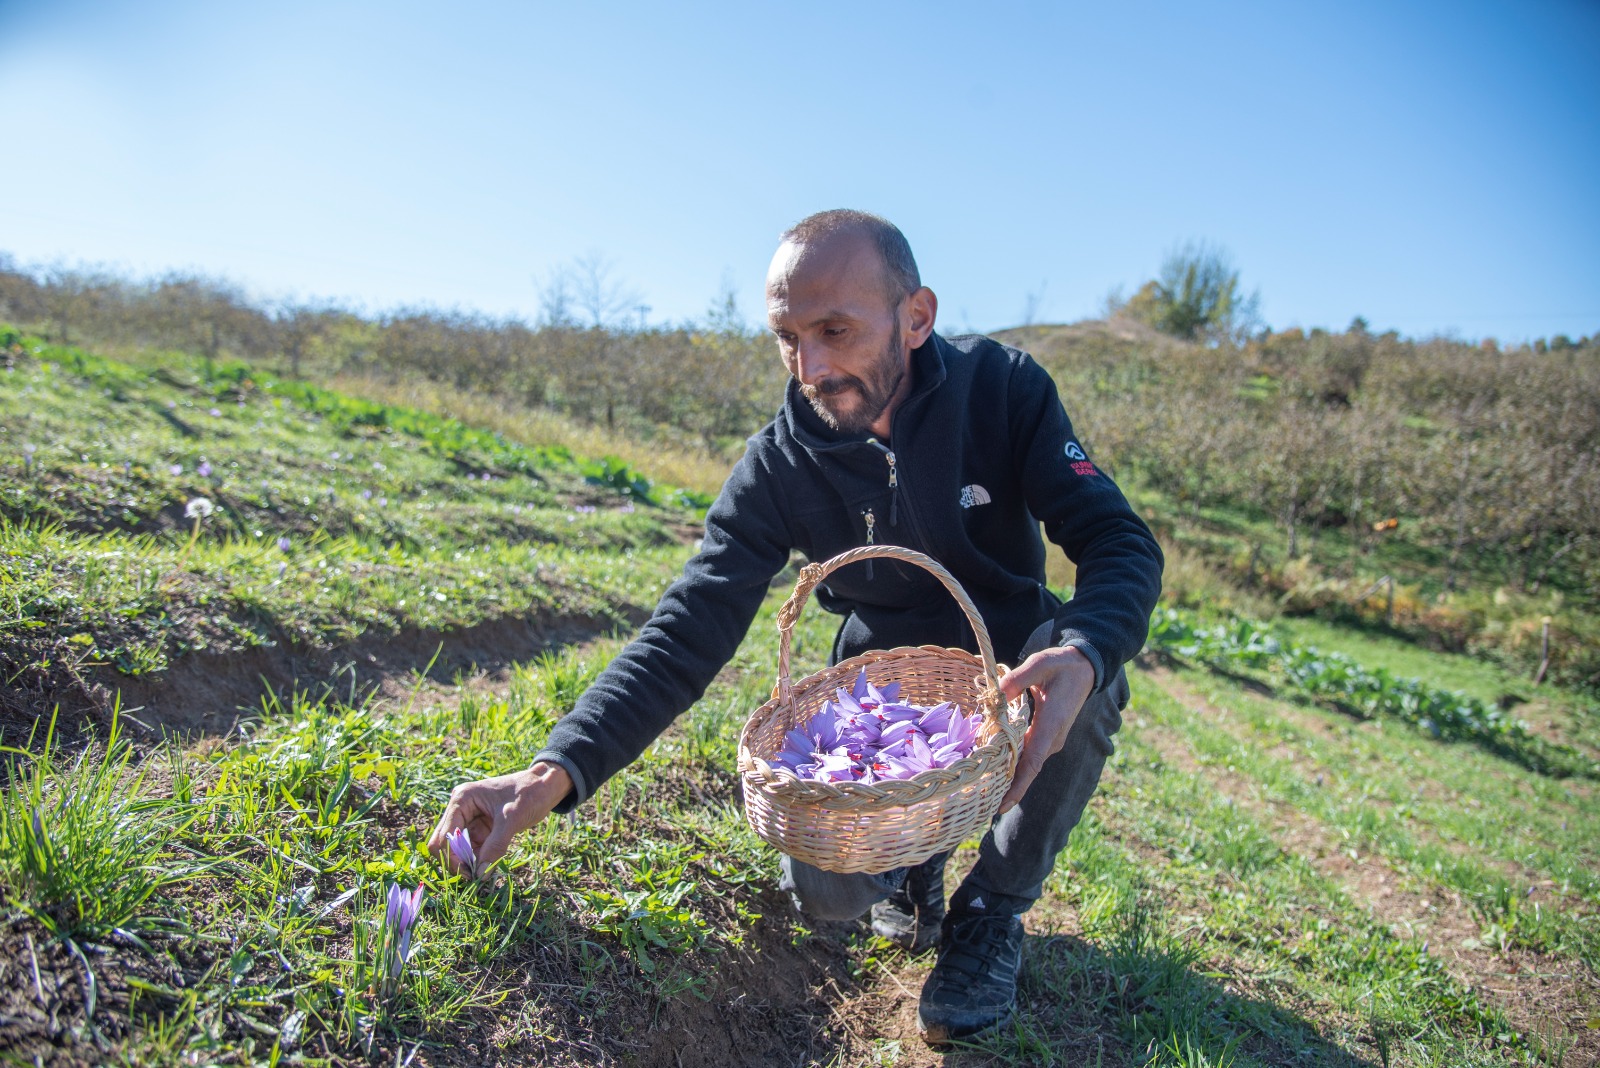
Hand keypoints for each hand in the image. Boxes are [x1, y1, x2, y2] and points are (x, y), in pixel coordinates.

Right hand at [427, 761, 572, 871]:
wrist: (545, 786)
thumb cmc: (529, 793)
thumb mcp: (512, 818)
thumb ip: (495, 846)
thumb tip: (481, 874)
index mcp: (462, 799)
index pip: (444, 835)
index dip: (452, 857)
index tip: (470, 873)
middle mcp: (460, 809)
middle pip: (444, 843)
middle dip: (457, 861)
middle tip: (475, 876)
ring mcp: (469, 819)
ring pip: (457, 849)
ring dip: (467, 863)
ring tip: (484, 874)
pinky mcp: (480, 828)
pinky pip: (470, 850)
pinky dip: (476, 860)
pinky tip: (488, 867)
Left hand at [995, 645, 1095, 812]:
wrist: (1085, 668)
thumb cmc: (1062, 665)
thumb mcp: (1040, 664)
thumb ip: (1018, 678)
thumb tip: (996, 693)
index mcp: (1051, 725)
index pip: (1033, 763)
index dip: (1018, 786)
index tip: (1002, 805)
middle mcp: (1052, 739)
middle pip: (1026, 769)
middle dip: (1005, 786)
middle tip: (978, 804)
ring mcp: (1050, 740)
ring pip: (1026, 763)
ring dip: (1007, 775)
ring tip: (981, 790)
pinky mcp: (1047, 736)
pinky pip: (1028, 754)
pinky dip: (1012, 762)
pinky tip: (993, 767)